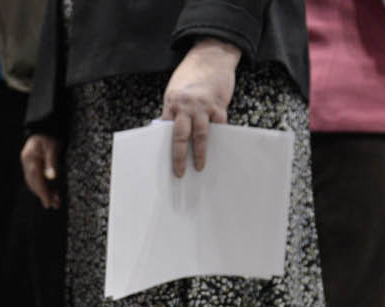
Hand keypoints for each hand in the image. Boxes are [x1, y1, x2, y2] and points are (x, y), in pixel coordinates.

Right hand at [21, 134, 62, 209]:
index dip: (42, 192)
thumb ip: (51, 162)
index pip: (35, 179)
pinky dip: (44, 187)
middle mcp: (27, 163)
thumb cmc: (49, 137)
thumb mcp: (52, 147)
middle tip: (53, 204)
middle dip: (43, 195)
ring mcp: (28, 165)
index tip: (48, 202)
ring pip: (34, 183)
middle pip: (33, 183)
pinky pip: (37, 179)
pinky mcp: (32, 167)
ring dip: (44, 192)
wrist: (44, 129)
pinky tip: (52, 192)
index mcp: (30, 158)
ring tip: (55, 201)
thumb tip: (51, 177)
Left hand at [161, 39, 241, 177]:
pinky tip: (218, 147)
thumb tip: (167, 130)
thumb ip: (172, 109)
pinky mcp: (219, 105)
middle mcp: (186, 106)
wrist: (212, 55)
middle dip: (179, 157)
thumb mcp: (174, 89)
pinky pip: (219, 126)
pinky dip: (218, 136)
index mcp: (172, 102)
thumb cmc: (192, 72)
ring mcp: (203, 106)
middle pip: (180, 136)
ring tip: (199, 166)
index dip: (166, 146)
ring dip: (199, 153)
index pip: (166, 130)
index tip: (165, 161)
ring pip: (200, 135)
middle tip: (179, 172)